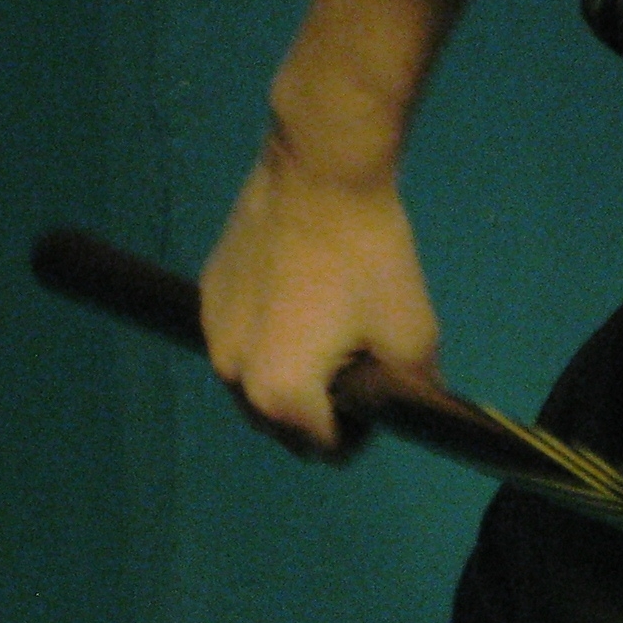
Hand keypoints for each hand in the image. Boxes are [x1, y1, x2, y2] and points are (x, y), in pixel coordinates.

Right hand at [197, 131, 440, 460]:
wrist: (320, 173)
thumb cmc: (370, 258)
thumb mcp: (414, 339)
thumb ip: (413, 396)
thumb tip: (413, 418)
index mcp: (279, 396)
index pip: (326, 449)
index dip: (363, 431)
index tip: (383, 393)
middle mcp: (232, 374)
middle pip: (284, 425)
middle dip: (323, 412)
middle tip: (361, 366)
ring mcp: (212, 333)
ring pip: (258, 384)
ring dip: (293, 378)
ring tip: (333, 334)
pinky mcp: (208, 294)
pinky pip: (243, 340)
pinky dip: (271, 339)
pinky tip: (305, 302)